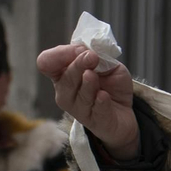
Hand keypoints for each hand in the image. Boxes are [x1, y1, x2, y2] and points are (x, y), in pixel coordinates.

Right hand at [37, 44, 139, 160]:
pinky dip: (100, 100)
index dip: (61, 54)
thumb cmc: (109, 84)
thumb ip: (97, 55)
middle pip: (65, 78)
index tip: (81, 50)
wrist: (124, 110)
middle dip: (78, 64)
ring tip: (96, 75)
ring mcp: (79, 110)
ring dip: (89, 82)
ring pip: (81, 94)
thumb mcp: (105, 62)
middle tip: (93, 57)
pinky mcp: (96, 121)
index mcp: (63, 74)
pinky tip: (104, 95)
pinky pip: (96, 109)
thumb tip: (87, 51)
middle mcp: (66, 93)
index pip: (46, 62)